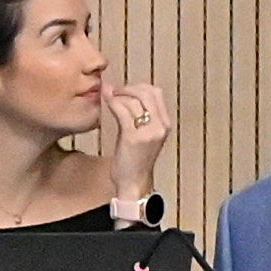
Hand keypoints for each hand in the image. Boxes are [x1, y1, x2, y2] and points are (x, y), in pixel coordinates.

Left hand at [103, 83, 173, 202]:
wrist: (134, 183)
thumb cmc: (135, 160)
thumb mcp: (145, 136)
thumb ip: (142, 117)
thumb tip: (126, 94)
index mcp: (165, 124)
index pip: (156, 93)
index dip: (138, 87)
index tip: (124, 90)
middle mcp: (161, 126)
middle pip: (146, 93)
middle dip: (128, 88)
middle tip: (113, 90)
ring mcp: (148, 131)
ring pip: (133, 100)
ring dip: (117, 94)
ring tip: (107, 94)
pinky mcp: (133, 137)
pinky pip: (122, 111)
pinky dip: (112, 102)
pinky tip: (105, 100)